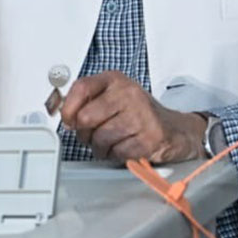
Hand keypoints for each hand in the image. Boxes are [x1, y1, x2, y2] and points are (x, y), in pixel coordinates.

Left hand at [59, 71, 204, 164]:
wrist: (175, 130)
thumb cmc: (138, 115)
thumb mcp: (113, 99)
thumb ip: (87, 102)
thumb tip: (63, 114)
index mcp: (116, 80)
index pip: (81, 88)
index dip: (68, 109)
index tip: (69, 120)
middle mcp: (129, 94)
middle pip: (86, 118)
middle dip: (85, 134)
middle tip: (94, 136)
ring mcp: (141, 115)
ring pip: (100, 138)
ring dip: (101, 148)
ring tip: (113, 143)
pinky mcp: (150, 137)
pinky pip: (117, 152)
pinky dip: (117, 156)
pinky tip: (126, 149)